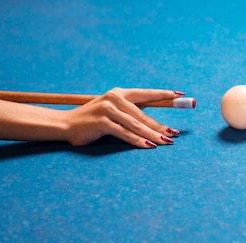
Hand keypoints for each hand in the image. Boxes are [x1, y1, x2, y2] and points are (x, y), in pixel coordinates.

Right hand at [63, 88, 182, 147]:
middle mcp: (114, 98)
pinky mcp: (102, 122)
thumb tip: (152, 123)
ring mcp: (108, 109)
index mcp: (119, 93)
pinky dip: (138, 141)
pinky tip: (148, 146)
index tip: (180, 95)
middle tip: (175, 134)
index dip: (164, 94)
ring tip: (166, 142)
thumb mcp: (110, 111)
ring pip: (136, 125)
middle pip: (143, 114)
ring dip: (153, 135)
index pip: (146, 94)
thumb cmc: (91, 121)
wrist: (65, 125)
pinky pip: (125, 134)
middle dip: (160, 126)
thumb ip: (128, 112)